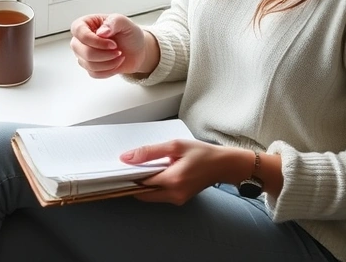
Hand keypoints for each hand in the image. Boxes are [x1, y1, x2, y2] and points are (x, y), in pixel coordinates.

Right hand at [69, 14, 146, 78]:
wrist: (137, 50)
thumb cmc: (129, 33)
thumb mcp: (125, 22)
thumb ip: (113, 22)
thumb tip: (101, 32)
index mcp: (85, 23)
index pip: (79, 31)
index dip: (95, 41)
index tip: (113, 44)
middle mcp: (80, 39)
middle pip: (83, 51)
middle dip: (104, 54)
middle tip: (119, 51)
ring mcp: (83, 54)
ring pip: (88, 64)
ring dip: (109, 63)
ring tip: (120, 56)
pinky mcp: (89, 67)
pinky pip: (94, 73)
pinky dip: (109, 70)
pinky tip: (116, 63)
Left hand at [120, 139, 240, 205]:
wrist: (223, 165)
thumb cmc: (202, 153)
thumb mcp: (175, 146)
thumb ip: (149, 152)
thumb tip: (127, 158)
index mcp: (173, 180)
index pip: (141, 182)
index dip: (130, 175)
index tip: (122, 168)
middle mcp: (174, 194)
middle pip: (143, 194)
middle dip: (135, 182)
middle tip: (131, 168)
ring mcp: (178, 199)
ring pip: (151, 196)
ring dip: (145, 185)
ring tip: (146, 167)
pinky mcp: (180, 200)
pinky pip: (160, 196)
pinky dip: (154, 186)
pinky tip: (157, 173)